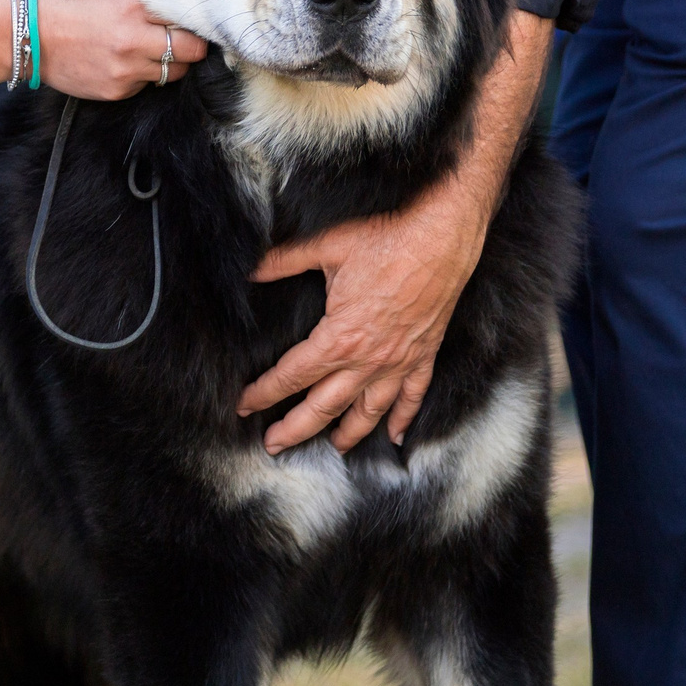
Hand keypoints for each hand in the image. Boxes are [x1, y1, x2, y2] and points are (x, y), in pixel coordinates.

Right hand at [36, 0, 208, 100]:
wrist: (29, 33)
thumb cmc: (68, 3)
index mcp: (134, 6)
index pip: (189, 19)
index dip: (196, 21)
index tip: (196, 22)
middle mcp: (134, 40)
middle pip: (191, 52)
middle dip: (192, 48)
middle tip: (187, 42)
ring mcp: (125, 69)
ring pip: (172, 73)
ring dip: (168, 63)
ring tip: (149, 50)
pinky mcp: (115, 90)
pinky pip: (144, 85)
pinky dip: (140, 75)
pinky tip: (121, 61)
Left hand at [237, 173, 494, 453]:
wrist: (441, 238)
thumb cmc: (386, 240)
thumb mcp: (327, 247)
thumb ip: (284, 261)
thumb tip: (250, 268)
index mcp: (338, 338)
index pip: (292, 375)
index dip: (264, 392)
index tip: (244, 404)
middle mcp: (367, 361)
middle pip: (323, 407)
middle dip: (294, 428)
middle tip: (273, 444)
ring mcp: (398, 363)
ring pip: (367, 412)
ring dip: (347, 434)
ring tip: (331, 447)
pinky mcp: (423, 356)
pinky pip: (412, 397)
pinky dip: (403, 419)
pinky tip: (395, 436)